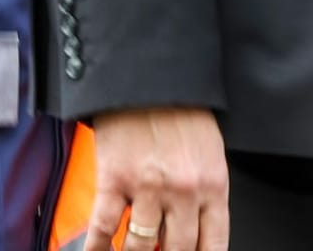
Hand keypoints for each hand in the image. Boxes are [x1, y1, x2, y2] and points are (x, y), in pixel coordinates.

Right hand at [86, 108, 227, 250]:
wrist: (144, 78)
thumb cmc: (178, 111)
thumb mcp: (209, 153)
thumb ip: (204, 191)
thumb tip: (192, 226)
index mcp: (213, 187)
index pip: (213, 245)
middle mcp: (184, 193)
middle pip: (178, 249)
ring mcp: (148, 189)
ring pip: (142, 243)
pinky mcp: (114, 179)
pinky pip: (105, 225)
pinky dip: (98, 246)